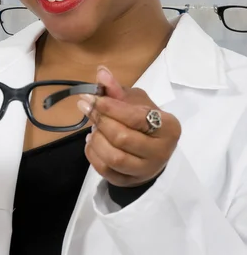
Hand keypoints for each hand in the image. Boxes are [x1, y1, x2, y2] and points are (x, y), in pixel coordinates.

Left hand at [78, 66, 180, 187]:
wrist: (152, 148)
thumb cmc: (144, 119)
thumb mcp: (136, 100)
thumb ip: (117, 89)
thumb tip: (101, 72)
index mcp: (168, 127)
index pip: (135, 117)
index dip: (110, 107)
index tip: (90, 97)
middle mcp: (161, 151)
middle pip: (122, 138)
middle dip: (100, 121)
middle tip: (87, 108)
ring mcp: (146, 170)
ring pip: (114, 158)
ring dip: (96, 140)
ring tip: (92, 127)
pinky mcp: (131, 182)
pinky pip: (106, 172)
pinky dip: (93, 155)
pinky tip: (92, 142)